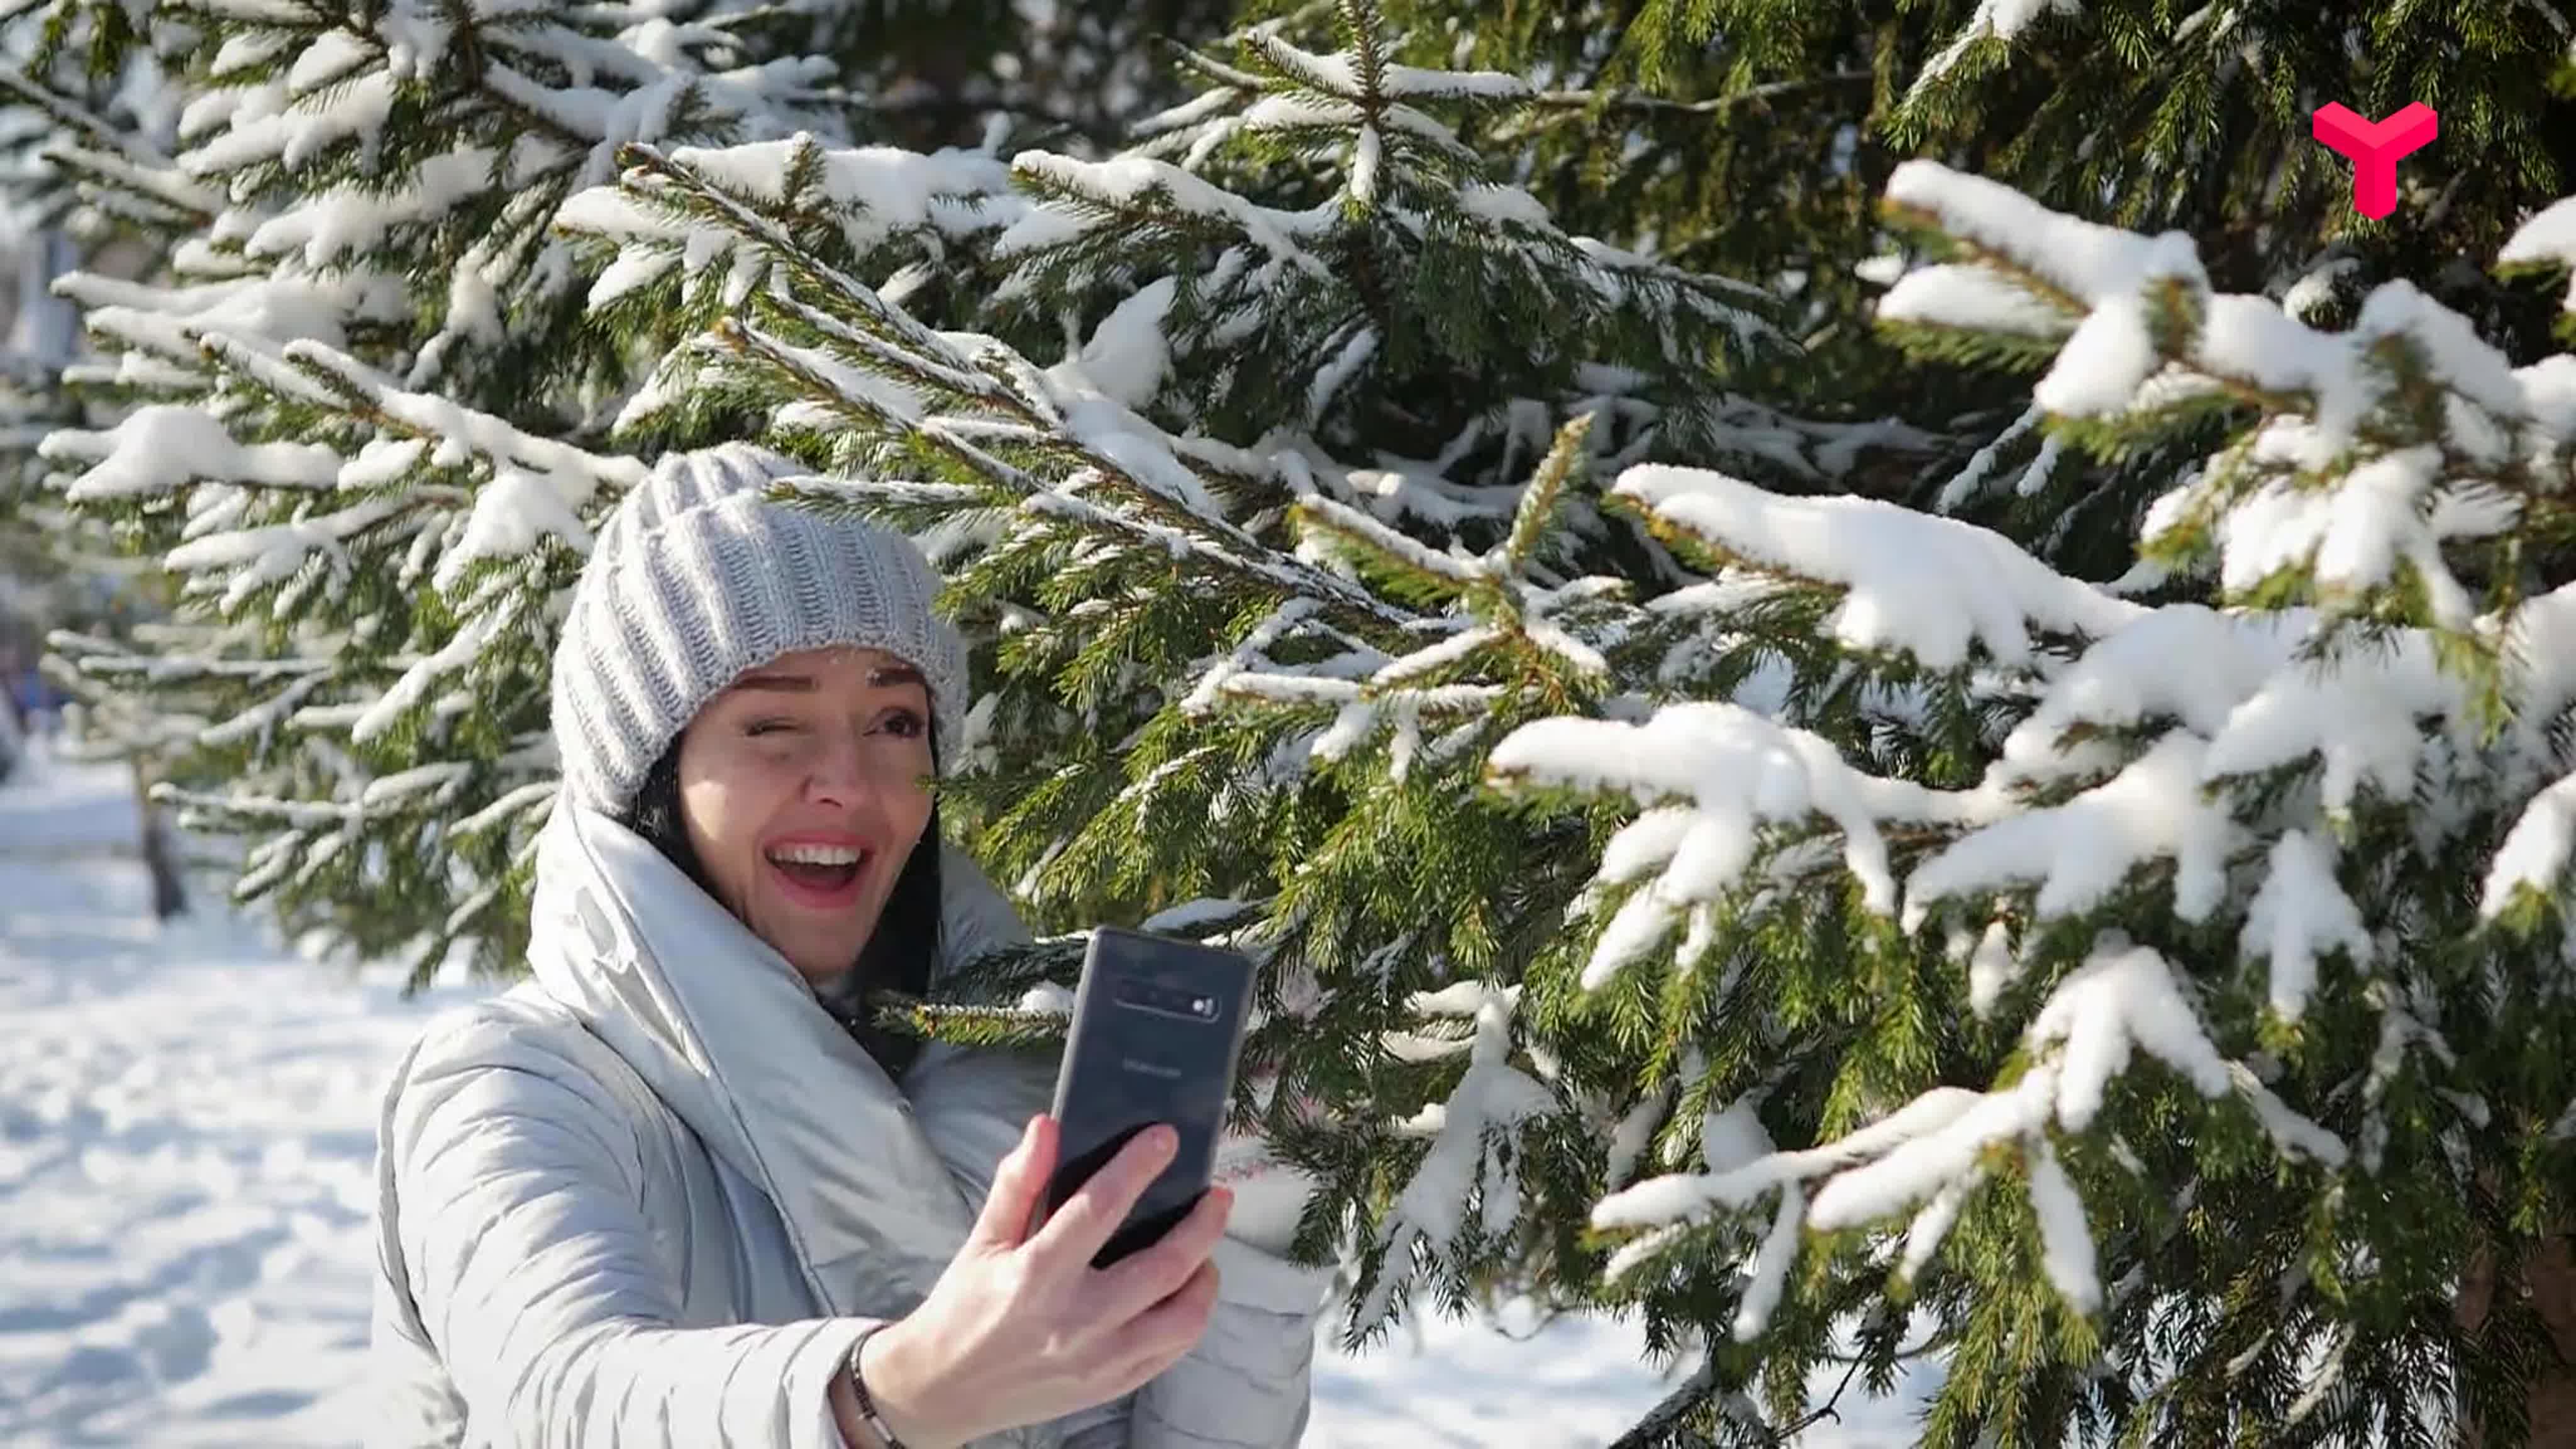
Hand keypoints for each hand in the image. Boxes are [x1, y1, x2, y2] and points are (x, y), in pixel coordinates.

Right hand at [855, 1114, 1231, 1448]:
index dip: (1137, 1167)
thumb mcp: (983, 1240)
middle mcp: (1075, 1320)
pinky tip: (1187, 1289)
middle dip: (1201, 1223)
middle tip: (1217, 1194)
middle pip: (1163, 1265)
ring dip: (1206, 1273)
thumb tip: (1047, 1126)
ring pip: (1182, 1316)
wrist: (945, 1390)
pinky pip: (1172, 1350)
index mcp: (1037, 1276)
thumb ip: (1018, 1183)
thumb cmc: (964, 1308)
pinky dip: (1191, 1315)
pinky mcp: (1111, 1386)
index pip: (1100, 1207)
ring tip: (1207, 1247)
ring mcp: (1099, 1360)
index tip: (1165, 1138)